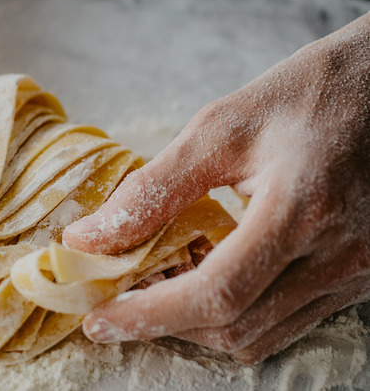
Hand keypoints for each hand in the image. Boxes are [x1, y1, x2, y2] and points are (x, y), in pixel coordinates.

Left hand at [62, 12, 369, 363]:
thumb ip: (152, 189)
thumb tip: (88, 238)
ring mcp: (356, 274)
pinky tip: (204, 277)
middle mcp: (338, 256)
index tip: (99, 320)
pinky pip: (286, 321)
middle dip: (165, 324)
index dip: (149, 315)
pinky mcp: (359, 277)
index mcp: (302, 210)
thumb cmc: (309, 95)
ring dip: (197, 324)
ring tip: (156, 285)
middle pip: (235, 327)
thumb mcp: (220, 128)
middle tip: (118, 299)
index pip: (216, 293)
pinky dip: (234, 314)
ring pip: (260, 335)